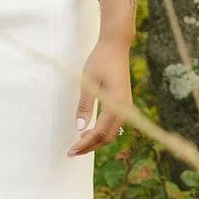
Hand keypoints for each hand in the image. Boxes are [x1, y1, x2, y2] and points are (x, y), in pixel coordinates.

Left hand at [71, 38, 131, 156]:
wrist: (116, 46)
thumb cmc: (100, 61)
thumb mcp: (88, 82)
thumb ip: (85, 106)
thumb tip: (79, 128)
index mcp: (116, 103)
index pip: (100, 132)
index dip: (85, 144)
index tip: (71, 150)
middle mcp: (125, 108)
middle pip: (108, 137)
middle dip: (91, 147)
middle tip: (72, 152)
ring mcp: (126, 106)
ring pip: (113, 132)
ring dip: (97, 140)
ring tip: (79, 144)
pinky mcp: (124, 103)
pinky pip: (114, 124)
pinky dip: (102, 132)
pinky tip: (90, 131)